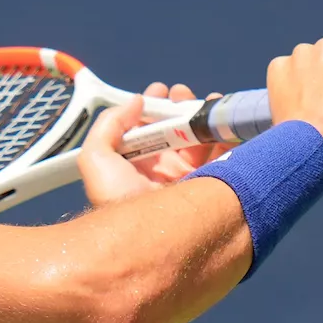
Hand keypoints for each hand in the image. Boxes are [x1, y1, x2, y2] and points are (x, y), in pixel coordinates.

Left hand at [77, 83, 232, 206]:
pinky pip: (226, 153)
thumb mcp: (95, 158)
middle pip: (175, 131)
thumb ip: (108, 125)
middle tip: (181, 93)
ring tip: (205, 99)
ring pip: (201, 139)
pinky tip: (223, 117)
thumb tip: (134, 101)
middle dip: (180, 107)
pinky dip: (227, 132)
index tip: (159, 90)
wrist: (154, 232)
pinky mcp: (214, 183)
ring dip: (203, 115)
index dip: (152, 109)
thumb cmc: (119, 198)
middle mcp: (164, 171)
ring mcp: (190, 177)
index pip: (146, 131)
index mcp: (137, 166)